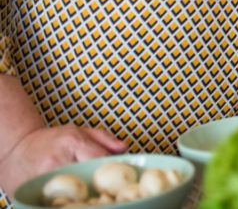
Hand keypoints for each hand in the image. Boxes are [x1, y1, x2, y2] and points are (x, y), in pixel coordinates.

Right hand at [0, 125, 126, 189]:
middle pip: (87, 179)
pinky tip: (72, 201)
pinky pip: (55, 201)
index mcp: (72, 142)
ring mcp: (43, 178)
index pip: (100, 159)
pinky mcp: (33, 191)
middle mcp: (57, 160)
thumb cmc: (52, 141)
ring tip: (89, 196)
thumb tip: (125, 149)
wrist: (17, 149)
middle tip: (106, 191)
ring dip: (83, 196)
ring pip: (71, 194)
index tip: (120, 177)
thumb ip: (104, 139)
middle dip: (99, 186)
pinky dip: (67, 202)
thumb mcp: (79, 131)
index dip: (113, 170)